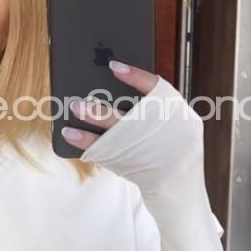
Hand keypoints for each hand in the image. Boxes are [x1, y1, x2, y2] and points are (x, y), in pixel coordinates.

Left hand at [62, 61, 203, 191]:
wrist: (180, 183)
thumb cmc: (175, 143)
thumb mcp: (177, 119)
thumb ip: (156, 102)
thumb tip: (117, 81)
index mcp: (180, 115)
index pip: (160, 89)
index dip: (136, 77)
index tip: (114, 66)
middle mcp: (165, 133)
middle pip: (129, 118)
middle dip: (102, 111)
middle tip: (78, 101)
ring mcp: (148, 152)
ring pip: (115, 138)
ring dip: (91, 124)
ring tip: (72, 109)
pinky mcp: (133, 165)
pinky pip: (106, 154)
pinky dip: (86, 143)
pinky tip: (69, 134)